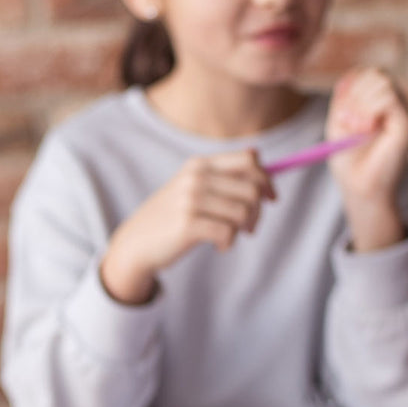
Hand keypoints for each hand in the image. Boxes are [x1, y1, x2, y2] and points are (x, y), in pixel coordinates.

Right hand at [100, 149, 275, 303]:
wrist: (136, 243)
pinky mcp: (188, 224)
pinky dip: (229, 243)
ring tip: (229, 236)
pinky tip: (218, 246)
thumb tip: (261, 165)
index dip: (267, 180)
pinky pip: (228, 232)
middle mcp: (195, 177)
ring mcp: (190, 200)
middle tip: (249, 227)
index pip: (249, 160)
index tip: (271, 198)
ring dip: (243, 229)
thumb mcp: (193, 188)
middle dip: (258, 211)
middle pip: (252, 188)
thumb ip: (223, 176)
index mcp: (199, 164)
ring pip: (243, 212)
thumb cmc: (172, 217)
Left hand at [325, 67, 407, 250]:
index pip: (369, 74)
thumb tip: (347, 78)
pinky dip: (370, 109)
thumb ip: (343, 99)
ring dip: (360, 102)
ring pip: (384, 82)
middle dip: (354, 93)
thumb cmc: (349, 161)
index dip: (351, 85)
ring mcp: (405, 115)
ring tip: (354, 127)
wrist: (360, 188)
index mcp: (381, 105)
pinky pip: (390, 99)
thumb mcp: (338, 123)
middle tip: (346, 121)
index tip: (340, 111)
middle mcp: (397, 107)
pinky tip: (364, 129)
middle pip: (377, 74)